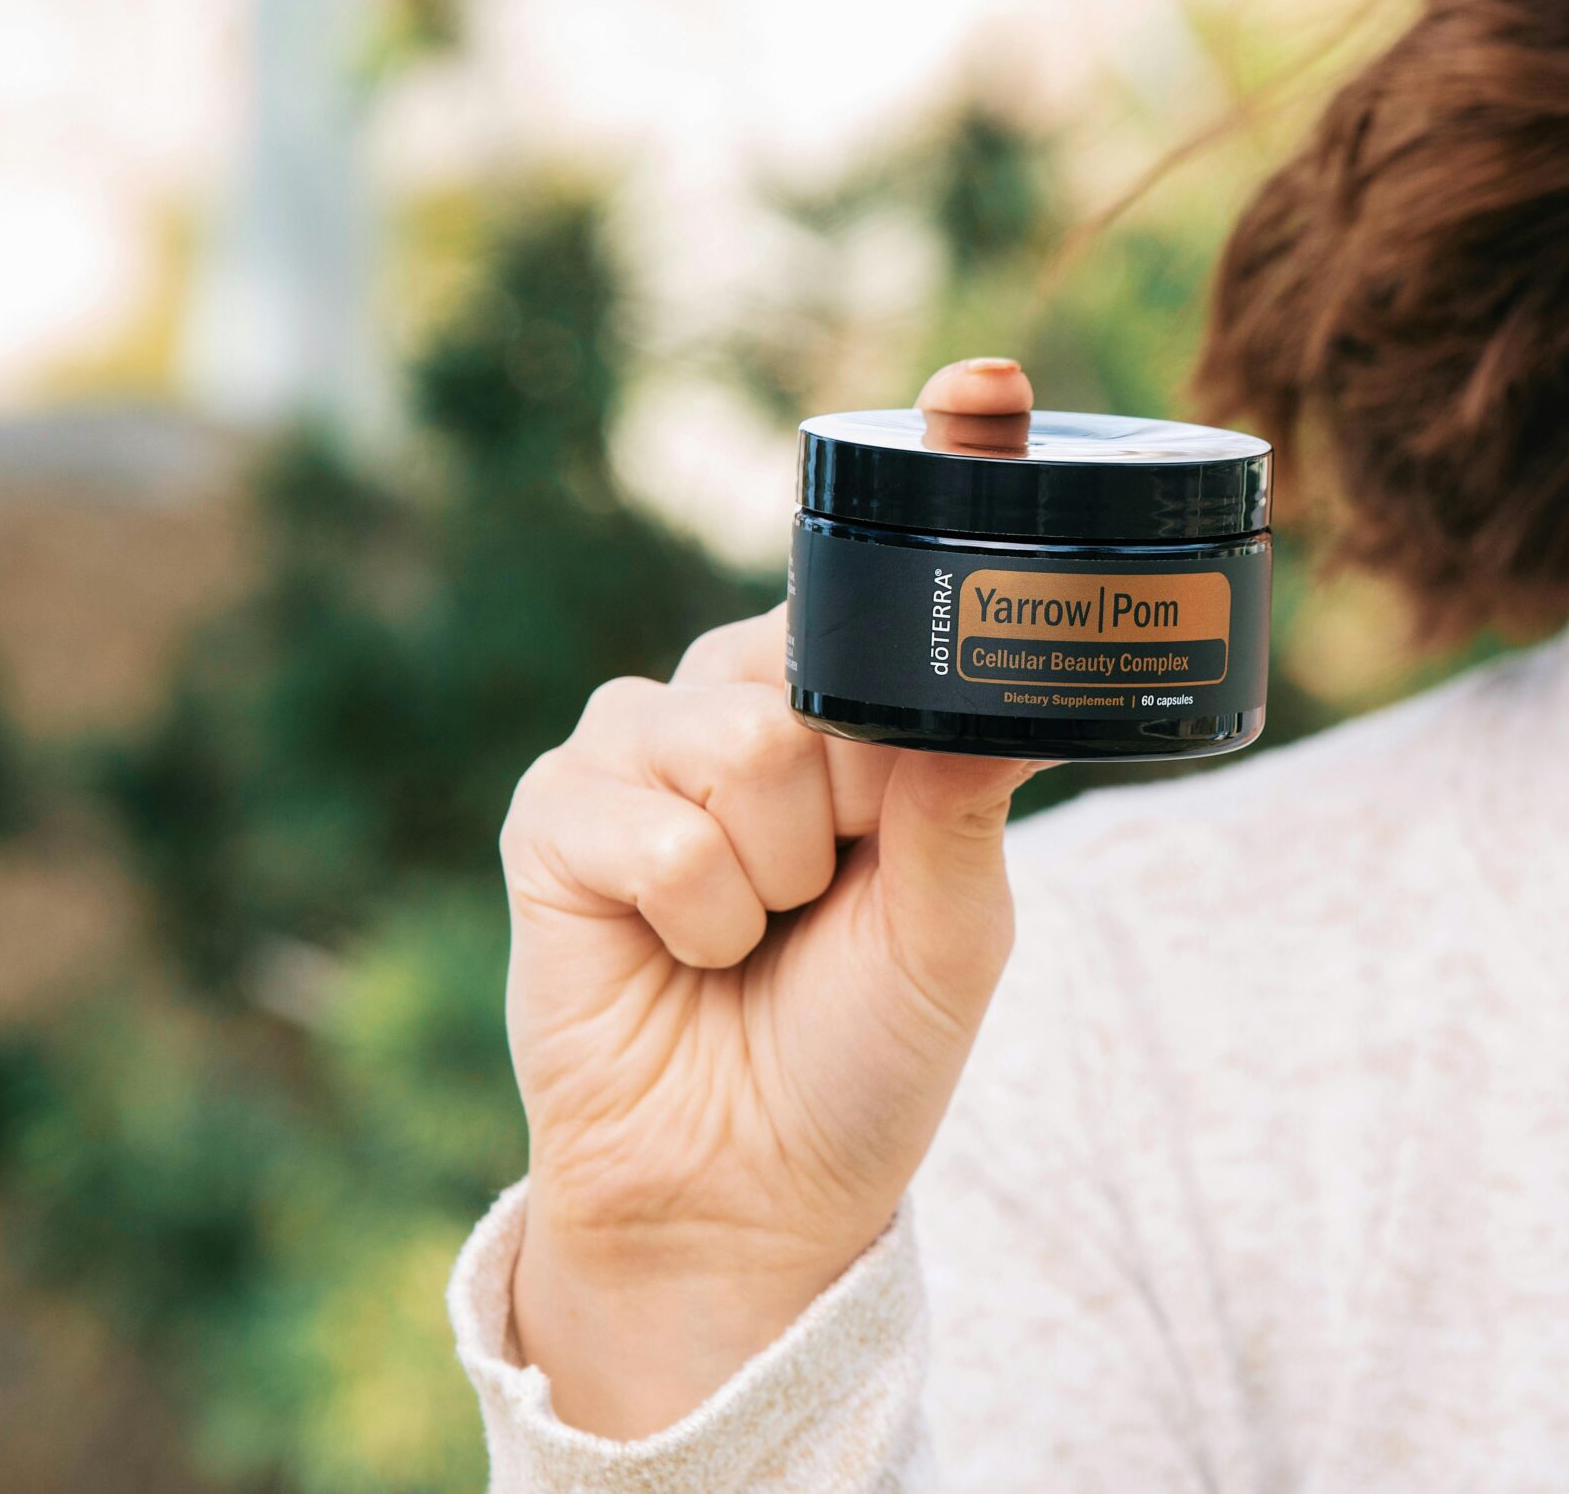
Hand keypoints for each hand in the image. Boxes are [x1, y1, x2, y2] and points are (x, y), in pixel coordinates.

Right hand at [500, 356, 1051, 1437]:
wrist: (754, 1187)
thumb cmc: (865, 1049)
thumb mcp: (959, 926)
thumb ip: (969, 797)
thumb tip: (1016, 675)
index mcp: (842, 701)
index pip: (884, 576)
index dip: (935, 470)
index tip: (990, 381)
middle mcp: (737, 698)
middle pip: (812, 669)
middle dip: (849, 813)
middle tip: (833, 898)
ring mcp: (635, 746)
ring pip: (740, 748)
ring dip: (777, 883)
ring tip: (757, 935)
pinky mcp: (553, 815)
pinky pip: (655, 832)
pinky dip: (699, 921)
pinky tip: (686, 956)